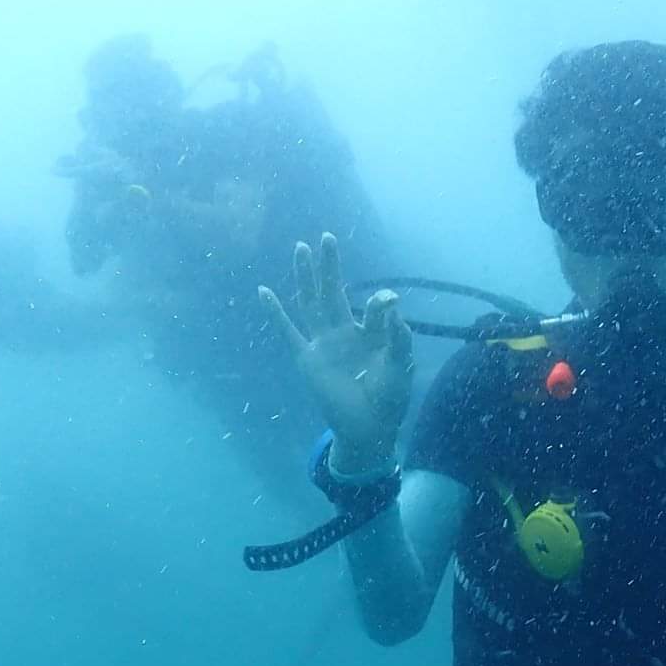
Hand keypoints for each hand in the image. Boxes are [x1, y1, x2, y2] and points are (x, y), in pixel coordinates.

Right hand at [261, 232, 412, 469]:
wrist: (368, 428)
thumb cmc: (389, 398)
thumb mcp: (400, 366)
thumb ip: (399, 337)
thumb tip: (393, 305)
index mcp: (372, 333)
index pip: (375, 308)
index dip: (380, 302)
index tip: (387, 299)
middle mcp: (346, 332)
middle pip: (334, 292)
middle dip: (330, 266)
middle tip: (327, 237)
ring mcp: (324, 343)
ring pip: (311, 303)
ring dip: (305, 277)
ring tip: (300, 249)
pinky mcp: (307, 358)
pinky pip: (288, 331)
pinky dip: (275, 313)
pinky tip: (265, 291)